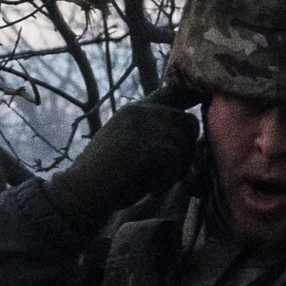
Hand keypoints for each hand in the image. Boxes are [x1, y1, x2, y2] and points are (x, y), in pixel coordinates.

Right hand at [48, 99, 203, 224]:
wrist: (79, 194)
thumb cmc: (106, 177)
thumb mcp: (128, 143)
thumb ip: (152, 130)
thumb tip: (188, 126)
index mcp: (135, 109)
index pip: (174, 91)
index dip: (193, 95)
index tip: (206, 96)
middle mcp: (140, 111)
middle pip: (188, 123)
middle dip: (184, 152)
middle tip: (164, 174)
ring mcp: (143, 127)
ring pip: (184, 145)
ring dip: (175, 170)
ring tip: (150, 181)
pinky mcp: (147, 147)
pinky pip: (175, 164)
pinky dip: (164, 182)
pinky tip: (147, 189)